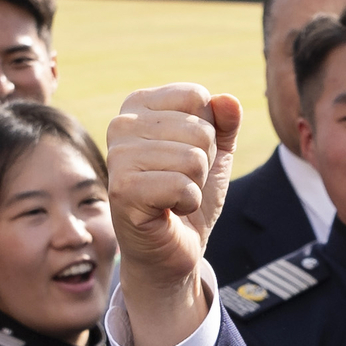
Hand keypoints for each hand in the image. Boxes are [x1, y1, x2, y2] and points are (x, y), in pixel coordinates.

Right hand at [104, 83, 236, 345]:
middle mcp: (120, 124)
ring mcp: (117, 156)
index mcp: (138, 105)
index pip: (196, 96)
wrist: (172, 249)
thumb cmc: (188, 196)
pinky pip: (182, 186)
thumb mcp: (215, 154)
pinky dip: (187, 203)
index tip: (187, 157)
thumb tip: (227, 100)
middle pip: (198, 128)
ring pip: (192, 158)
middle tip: (181, 182)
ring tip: (174, 197)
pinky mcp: (122, 190)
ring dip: (195, 185)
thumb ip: (225, 123)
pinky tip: (169, 210)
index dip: (208, 131)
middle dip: (204, 162)